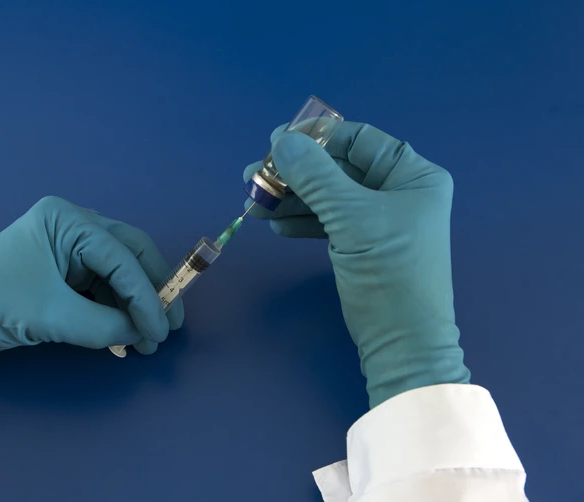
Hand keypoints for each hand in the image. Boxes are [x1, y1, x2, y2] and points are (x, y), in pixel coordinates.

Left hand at [0, 196, 183, 353]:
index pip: (123, 256)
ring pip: (120, 271)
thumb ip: (106, 325)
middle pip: (130, 254)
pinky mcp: (65, 267)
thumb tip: (143, 334)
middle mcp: (74, 224)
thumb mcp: (54, 316)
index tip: (161, 329)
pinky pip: (102, 284)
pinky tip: (127, 333)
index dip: (148, 295)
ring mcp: (69, 245)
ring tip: (148, 340)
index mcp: (68, 221)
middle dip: (152, 291)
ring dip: (136, 304)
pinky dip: (116, 308)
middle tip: (169, 326)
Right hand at [244, 122, 469, 406]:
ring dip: (291, 199)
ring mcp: (380, 220)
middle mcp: (399, 192)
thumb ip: (315, 177)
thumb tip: (279, 141)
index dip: (316, 138)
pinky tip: (275, 225)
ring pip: (328, 197)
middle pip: (337, 169)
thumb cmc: (389, 274)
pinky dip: (302, 221)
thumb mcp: (352, 219)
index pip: (359, 140)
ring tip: (253, 202)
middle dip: (295, 173)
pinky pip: (328, 222)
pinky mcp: (363, 245)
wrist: (402, 345)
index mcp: (413, 175)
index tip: (274, 141)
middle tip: (252, 176)